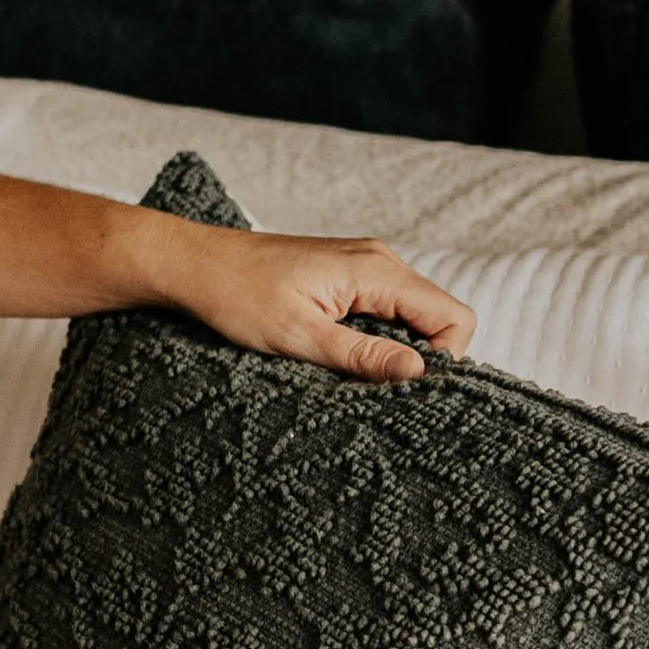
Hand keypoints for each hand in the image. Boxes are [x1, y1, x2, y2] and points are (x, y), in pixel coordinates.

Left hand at [157, 221, 474, 380]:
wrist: (194, 263)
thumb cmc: (236, 295)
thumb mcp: (299, 336)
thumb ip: (362, 355)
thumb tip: (419, 374)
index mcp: (375, 270)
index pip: (454, 317)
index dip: (443, 360)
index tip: (403, 387)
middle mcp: (379, 260)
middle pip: (438, 316)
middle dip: (420, 358)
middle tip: (377, 388)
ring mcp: (364, 264)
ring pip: (412, 315)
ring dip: (395, 349)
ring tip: (354, 372)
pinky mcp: (346, 274)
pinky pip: (385, 309)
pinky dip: (375, 336)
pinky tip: (341, 352)